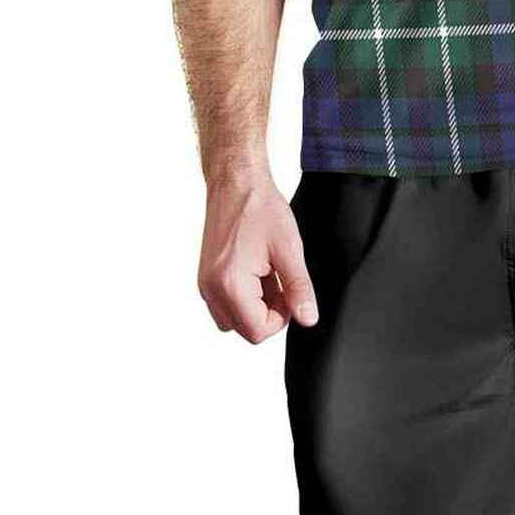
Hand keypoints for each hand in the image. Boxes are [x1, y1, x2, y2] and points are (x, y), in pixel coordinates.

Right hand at [197, 170, 317, 342]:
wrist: (236, 183)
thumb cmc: (260, 208)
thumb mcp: (290, 249)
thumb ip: (299, 288)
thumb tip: (308, 318)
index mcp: (229, 285)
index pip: (258, 331)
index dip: (282, 317)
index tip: (290, 292)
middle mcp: (211, 289)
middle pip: (245, 329)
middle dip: (268, 311)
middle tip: (280, 279)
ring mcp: (206, 283)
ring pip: (234, 318)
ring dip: (256, 305)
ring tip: (268, 272)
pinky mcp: (207, 277)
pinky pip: (226, 302)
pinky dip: (244, 294)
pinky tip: (256, 268)